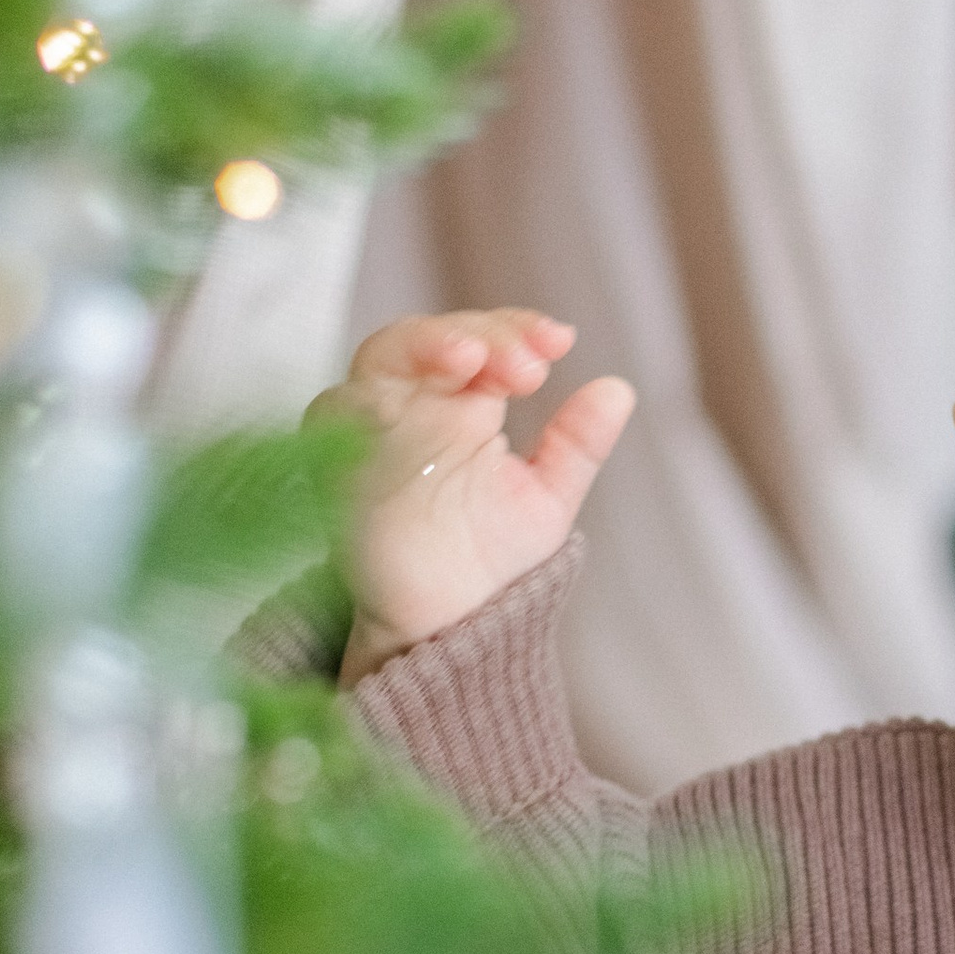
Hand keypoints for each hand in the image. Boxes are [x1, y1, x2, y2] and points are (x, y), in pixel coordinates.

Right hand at [309, 308, 634, 686]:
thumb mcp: (545, 499)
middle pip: (434, 336)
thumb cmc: (486, 555)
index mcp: (467, 403)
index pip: (486, 340)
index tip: (559, 340)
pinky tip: (404, 400)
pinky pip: (335, 417)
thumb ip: (577, 445)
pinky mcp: (338, 461)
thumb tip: (619, 388)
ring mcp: (375, 427)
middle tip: (526, 363)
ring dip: (423, 347)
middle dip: (480, 335)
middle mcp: (418, 403)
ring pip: (381, 358)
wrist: (444, 623)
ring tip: (470, 356)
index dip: (518, 330)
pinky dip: (365, 400)